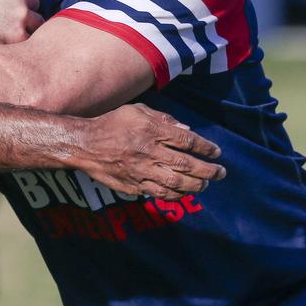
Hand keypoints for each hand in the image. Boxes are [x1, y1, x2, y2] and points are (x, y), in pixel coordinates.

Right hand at [74, 104, 224, 200]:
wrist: (85, 144)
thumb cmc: (112, 124)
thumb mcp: (137, 111)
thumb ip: (163, 119)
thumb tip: (187, 131)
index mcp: (151, 130)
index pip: (186, 141)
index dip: (205, 148)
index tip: (217, 153)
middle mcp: (149, 151)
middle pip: (186, 164)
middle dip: (208, 170)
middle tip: (221, 173)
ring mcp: (141, 170)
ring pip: (176, 182)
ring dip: (196, 185)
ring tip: (205, 184)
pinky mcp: (134, 185)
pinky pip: (160, 193)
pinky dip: (176, 194)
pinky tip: (184, 192)